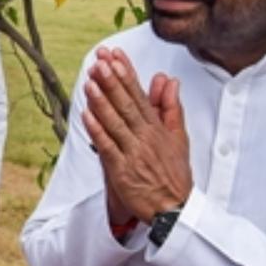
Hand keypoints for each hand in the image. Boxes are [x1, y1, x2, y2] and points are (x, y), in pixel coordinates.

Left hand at [82, 47, 191, 221]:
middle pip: (126, 104)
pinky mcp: (122, 170)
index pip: (139, 95)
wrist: (174, 209)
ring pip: (115, 122)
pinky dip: (97, 131)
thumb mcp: (179, 138)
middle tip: (100, 61)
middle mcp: (145, 137)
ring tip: (90, 81)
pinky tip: (86, 115)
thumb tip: (169, 81)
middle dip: (112, 81)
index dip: (126, 74)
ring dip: (102, 101)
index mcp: (156, 128)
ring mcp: (133, 153)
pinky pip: (108, 147)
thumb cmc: (174, 174)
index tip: (115, 56)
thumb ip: (171, 108)